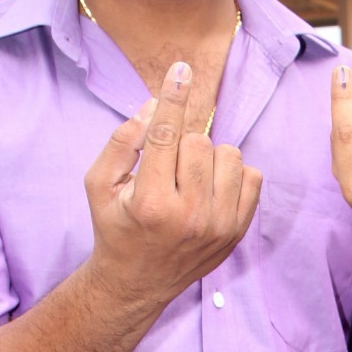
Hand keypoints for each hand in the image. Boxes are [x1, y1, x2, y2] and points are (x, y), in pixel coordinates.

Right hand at [84, 61, 261, 310]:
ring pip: (228, 155)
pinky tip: (210, 189)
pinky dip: (232, 174)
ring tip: (189, 178)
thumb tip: (155, 106)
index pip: (165, 135)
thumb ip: (122, 142)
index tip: (181, 69)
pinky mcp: (238, 232)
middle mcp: (189, 215)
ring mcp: (219, 226)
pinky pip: (252, 176)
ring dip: (208, 157)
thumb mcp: (99, 185)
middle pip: (198, 141)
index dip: (173, 97)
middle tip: (167, 168)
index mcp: (151, 202)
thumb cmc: (116, 227)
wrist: (138, 282)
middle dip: (181, 143)